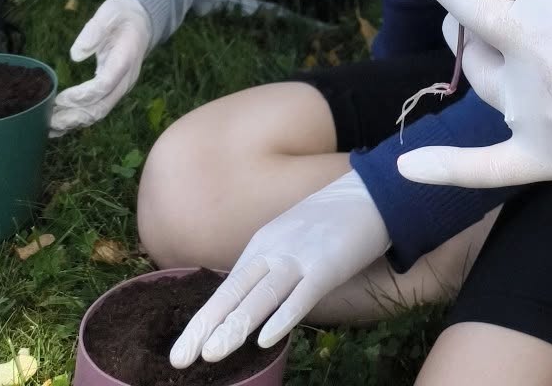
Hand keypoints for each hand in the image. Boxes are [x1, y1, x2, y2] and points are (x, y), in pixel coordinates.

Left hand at [49, 0, 152, 135]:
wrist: (142, 21)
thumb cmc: (123, 15)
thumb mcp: (110, 12)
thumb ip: (94, 30)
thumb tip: (76, 54)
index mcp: (125, 59)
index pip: (104, 85)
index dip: (81, 95)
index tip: (59, 97)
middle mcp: (125, 79)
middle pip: (101, 107)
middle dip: (74, 116)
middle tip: (48, 119)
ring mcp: (120, 87)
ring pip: (98, 112)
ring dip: (74, 122)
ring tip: (49, 126)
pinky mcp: (113, 90)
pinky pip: (97, 110)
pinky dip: (78, 120)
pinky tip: (59, 126)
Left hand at [169, 173, 388, 366]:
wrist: (371, 192)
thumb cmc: (330, 222)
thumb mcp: (290, 241)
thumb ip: (270, 268)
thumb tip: (248, 304)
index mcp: (263, 246)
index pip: (227, 289)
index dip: (203, 321)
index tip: (182, 351)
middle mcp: (275, 250)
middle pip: (236, 292)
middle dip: (207, 327)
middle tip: (180, 359)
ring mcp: (301, 256)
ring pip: (263, 295)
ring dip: (237, 325)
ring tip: (213, 354)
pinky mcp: (328, 264)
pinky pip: (303, 294)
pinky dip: (284, 316)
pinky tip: (266, 339)